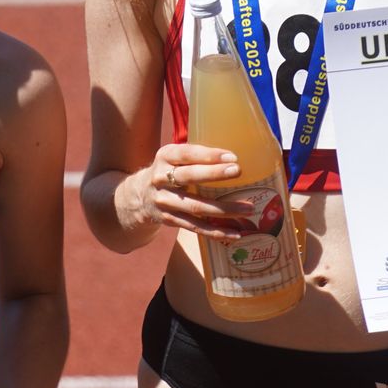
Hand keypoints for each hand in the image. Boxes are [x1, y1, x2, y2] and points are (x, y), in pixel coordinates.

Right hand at [123, 144, 256, 242]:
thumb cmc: (168, 172)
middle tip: (238, 171)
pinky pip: (195, 226)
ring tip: (248, 208)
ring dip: (223, 208)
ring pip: (195, 206)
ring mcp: (164, 201)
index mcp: (164, 157)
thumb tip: (234, 159)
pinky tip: (235, 233)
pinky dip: (216, 231)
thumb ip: (195, 155)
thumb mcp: (173, 157)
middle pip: (188, 177)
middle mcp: (160, 178)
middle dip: (214, 174)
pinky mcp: (169, 219)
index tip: (232, 157)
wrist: (138, 196)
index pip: (186, 153)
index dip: (209, 155)